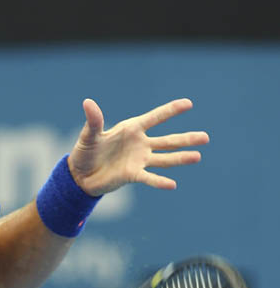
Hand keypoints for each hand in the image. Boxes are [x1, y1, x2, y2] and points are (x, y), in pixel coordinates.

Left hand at [68, 98, 209, 195]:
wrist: (80, 175)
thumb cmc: (85, 152)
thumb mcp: (88, 135)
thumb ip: (94, 121)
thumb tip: (88, 103)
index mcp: (132, 129)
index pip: (155, 118)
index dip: (170, 111)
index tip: (188, 104)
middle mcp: (140, 144)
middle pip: (167, 141)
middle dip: (186, 139)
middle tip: (206, 137)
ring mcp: (139, 160)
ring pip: (164, 158)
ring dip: (180, 158)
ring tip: (198, 156)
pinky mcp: (133, 175)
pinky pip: (149, 177)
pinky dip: (159, 181)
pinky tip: (172, 184)